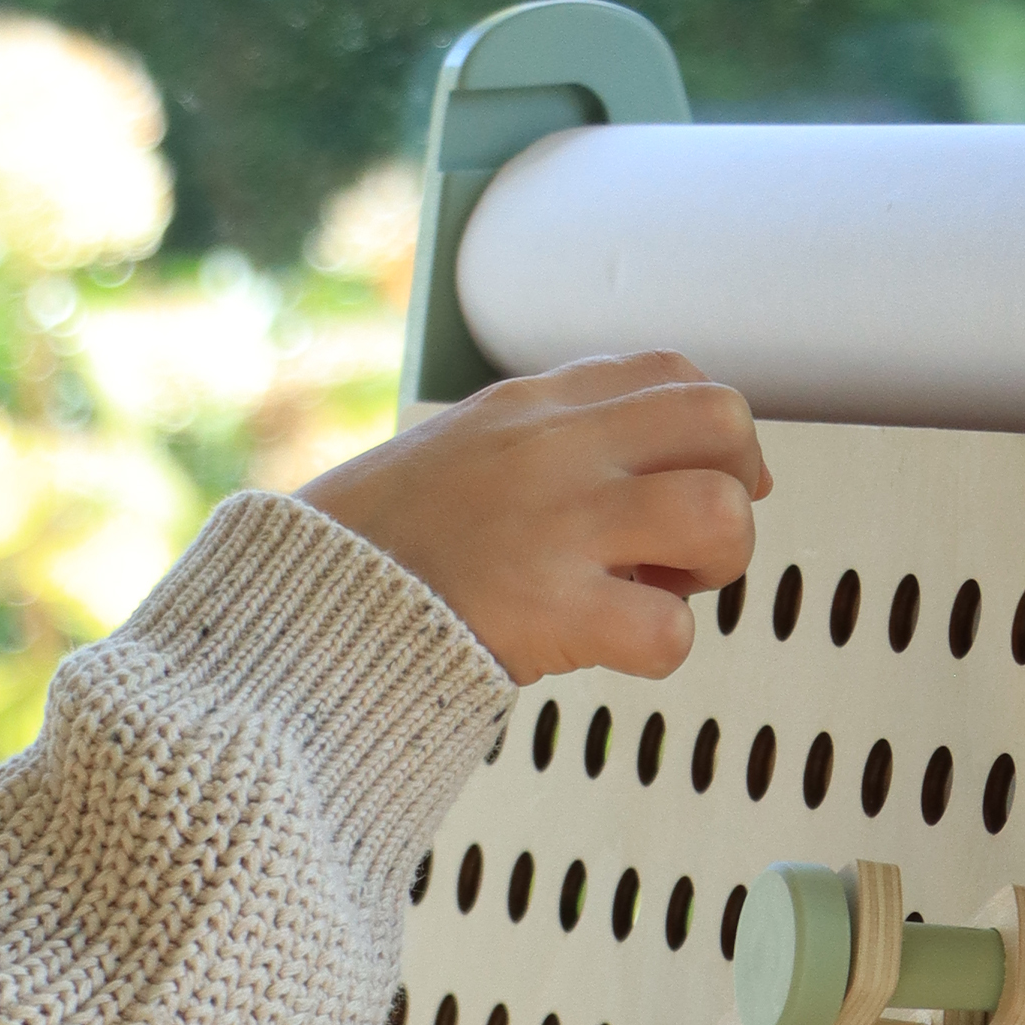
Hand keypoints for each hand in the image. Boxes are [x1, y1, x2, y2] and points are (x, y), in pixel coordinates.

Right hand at [295, 353, 768, 685]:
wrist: (290, 612)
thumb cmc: (356, 553)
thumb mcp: (443, 456)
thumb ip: (531, 448)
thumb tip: (623, 473)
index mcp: (525, 407)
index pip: (667, 374)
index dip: (705, 431)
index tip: (695, 476)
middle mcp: (554, 451)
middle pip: (721, 421)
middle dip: (733, 485)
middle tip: (690, 544)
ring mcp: (558, 527)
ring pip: (722, 514)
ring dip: (715, 564)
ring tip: (660, 590)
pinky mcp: (552, 612)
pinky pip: (671, 631)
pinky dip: (660, 650)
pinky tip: (612, 651)